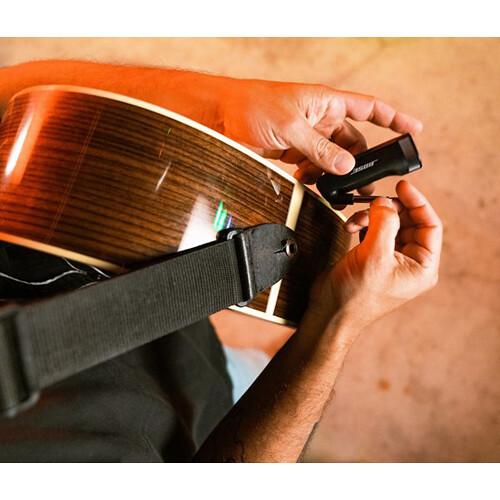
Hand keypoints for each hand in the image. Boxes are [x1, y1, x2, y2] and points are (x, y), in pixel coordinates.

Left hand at [220, 79, 422, 186]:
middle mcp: (321, 119)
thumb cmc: (252, 106)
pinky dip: (314, 178)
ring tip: (332, 190)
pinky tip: (308, 182)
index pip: (369, 109)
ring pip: (333, 160)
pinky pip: (313, 168)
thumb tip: (346, 167)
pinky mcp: (294, 152)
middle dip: (357, 165)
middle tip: (361, 186)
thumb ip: (319, 149)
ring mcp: (308, 138)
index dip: (394, 118)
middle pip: (353, 144)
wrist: (220, 116)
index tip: (414, 130)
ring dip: (333, 175)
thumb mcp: (290, 128)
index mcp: (326, 103)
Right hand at [307, 180, 441, 340]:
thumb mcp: (374, 256)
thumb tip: (386, 201)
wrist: (330, 313)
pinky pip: (374, 231)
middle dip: (388, 210)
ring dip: (371, 217)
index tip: (402, 186)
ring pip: (389, 224)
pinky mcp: (373, 257)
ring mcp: (391, 260)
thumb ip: (384, 223)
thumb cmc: (355, 298)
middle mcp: (410, 263)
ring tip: (356, 221)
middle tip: (373, 203)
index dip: (417, 202)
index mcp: (422, 267)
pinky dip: (363, 224)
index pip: (430, 225)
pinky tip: (351, 227)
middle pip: (408, 221)